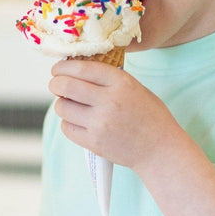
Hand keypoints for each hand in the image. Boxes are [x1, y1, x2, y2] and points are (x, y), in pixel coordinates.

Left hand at [49, 58, 175, 169]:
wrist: (159, 149)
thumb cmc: (148, 115)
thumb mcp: (135, 88)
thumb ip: (108, 78)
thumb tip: (75, 69)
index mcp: (121, 83)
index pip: (82, 68)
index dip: (64, 66)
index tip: (58, 68)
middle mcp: (109, 101)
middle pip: (65, 86)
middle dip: (55, 83)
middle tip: (56, 84)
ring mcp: (100, 123)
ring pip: (62, 107)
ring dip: (62, 104)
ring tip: (71, 105)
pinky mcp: (93, 142)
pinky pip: (66, 127)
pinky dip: (68, 122)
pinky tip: (77, 121)